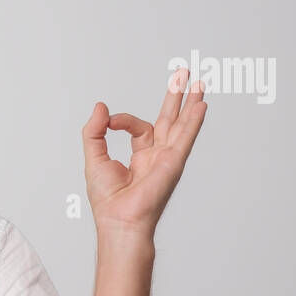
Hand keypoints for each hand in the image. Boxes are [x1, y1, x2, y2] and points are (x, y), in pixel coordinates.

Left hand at [81, 67, 206, 236]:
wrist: (119, 220)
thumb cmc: (107, 199)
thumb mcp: (94, 158)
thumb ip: (96, 131)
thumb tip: (101, 107)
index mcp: (140, 157)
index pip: (138, 127)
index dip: (123, 120)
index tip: (109, 121)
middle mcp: (157, 156)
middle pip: (170, 120)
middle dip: (176, 97)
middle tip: (184, 75)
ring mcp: (167, 158)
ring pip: (181, 125)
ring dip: (190, 104)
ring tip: (198, 83)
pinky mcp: (173, 162)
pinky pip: (185, 138)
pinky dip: (193, 121)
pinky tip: (201, 105)